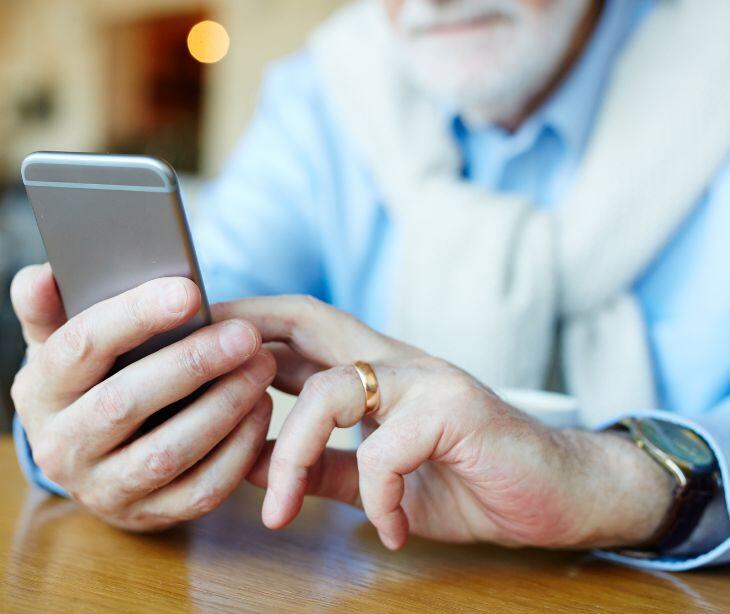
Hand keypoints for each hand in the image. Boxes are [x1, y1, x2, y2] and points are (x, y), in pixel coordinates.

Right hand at [10, 263, 274, 530]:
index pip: (81, 347)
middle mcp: (63, 447)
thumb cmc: (90, 380)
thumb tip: (45, 275)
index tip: (190, 292)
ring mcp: (106, 489)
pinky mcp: (150, 515)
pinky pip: (201, 489)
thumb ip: (48, 307)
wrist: (94, 454)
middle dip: (192, 364)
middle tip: (245, 335)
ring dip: (223, 407)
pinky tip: (262, 410)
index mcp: (42, 392)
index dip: (135, 317)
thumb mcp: (60, 341)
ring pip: (167, 452)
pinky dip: (238, 451)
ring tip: (262, 366)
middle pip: (125, 403)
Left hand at [218, 295, 674, 550]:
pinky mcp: (455, 410)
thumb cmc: (467, 477)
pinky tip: (389, 528)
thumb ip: (321, 464)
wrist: (556, 491)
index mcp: (374, 371)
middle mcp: (395, 361)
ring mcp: (425, 379)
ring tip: (279, 510)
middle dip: (245, 335)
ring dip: (291, 451)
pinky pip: (386, 449)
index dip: (244, 327)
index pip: (298, 327)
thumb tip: (248, 460)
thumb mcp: (378, 477)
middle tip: (196, 370)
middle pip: (307, 319)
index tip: (192, 346)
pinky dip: (376, 495)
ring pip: (331, 389)